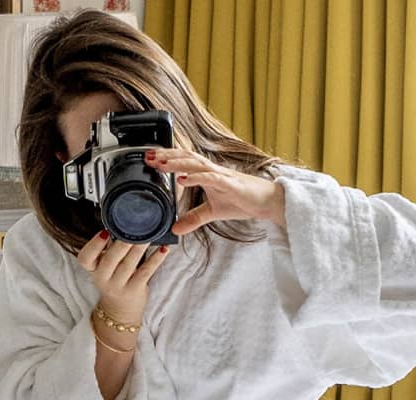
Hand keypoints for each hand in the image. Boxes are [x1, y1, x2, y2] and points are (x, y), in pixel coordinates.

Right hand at [76, 230, 169, 321]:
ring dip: (140, 247)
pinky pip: (146, 272)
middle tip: (133, 227)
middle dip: (122, 243)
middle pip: (110, 259)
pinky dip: (156, 259)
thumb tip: (124, 222)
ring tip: (149, 233)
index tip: (105, 232)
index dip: (94, 245)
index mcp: (93, 269)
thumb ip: (109, 249)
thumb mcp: (104, 267)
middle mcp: (103, 278)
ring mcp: (119, 286)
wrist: (120, 310)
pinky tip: (163, 249)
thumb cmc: (114, 280)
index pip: (85, 258)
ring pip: (129, 264)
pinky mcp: (135, 290)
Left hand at [147, 148, 286, 235]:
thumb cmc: (243, 201)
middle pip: (186, 157)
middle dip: (166, 155)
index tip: (148, 158)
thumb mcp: (213, 212)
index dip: (166, 157)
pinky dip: (196, 177)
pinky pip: (211, 178)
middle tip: (147, 156)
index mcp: (207, 174)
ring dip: (177, 163)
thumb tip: (175, 229)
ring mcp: (221, 175)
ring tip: (160, 164)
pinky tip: (183, 179)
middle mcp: (212, 170)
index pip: (184, 160)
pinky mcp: (231, 184)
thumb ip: (194, 218)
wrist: (268, 202)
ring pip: (196, 164)